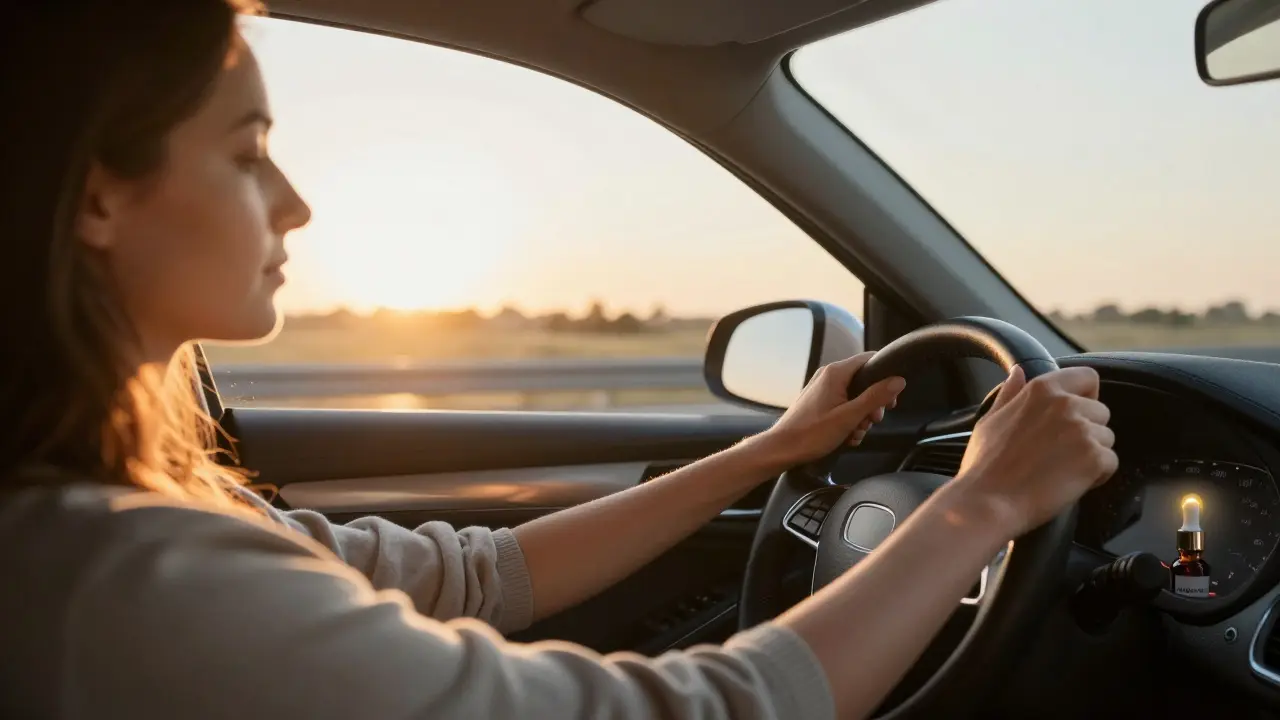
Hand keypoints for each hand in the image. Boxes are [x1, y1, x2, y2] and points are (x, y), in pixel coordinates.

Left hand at [750, 352, 905, 470]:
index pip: (870, 360)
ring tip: (854, 432)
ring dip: (860, 417)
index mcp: (836, 373)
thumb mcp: (850, 416)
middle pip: (864, 382)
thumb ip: (875, 397)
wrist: (783, 449)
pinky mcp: (820, 402)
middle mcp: (828, 376)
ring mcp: (823, 389)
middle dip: (872, 404)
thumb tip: (898, 381)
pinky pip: (843, 406)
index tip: (890, 398)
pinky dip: (849, 420)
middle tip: (871, 420)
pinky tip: (846, 436)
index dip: (885, 377)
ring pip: (855, 397)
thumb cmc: (811, 433)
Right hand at [953, 365, 1117, 537]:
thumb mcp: (990, 420)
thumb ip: (1010, 394)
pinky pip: (1110, 462)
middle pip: (1101, 412)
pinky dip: (1096, 476)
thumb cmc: (984, 465)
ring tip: (1062, 469)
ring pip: (1107, 438)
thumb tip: (1018, 372)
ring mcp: (1083, 430)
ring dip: (1091, 454)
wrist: (988, 501)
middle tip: (1060, 452)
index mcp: (1042, 389)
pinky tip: (1069, 482)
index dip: (1085, 396)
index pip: (1087, 377)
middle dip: (1088, 431)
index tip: (1071, 416)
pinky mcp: (1094, 458)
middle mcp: (1067, 404)